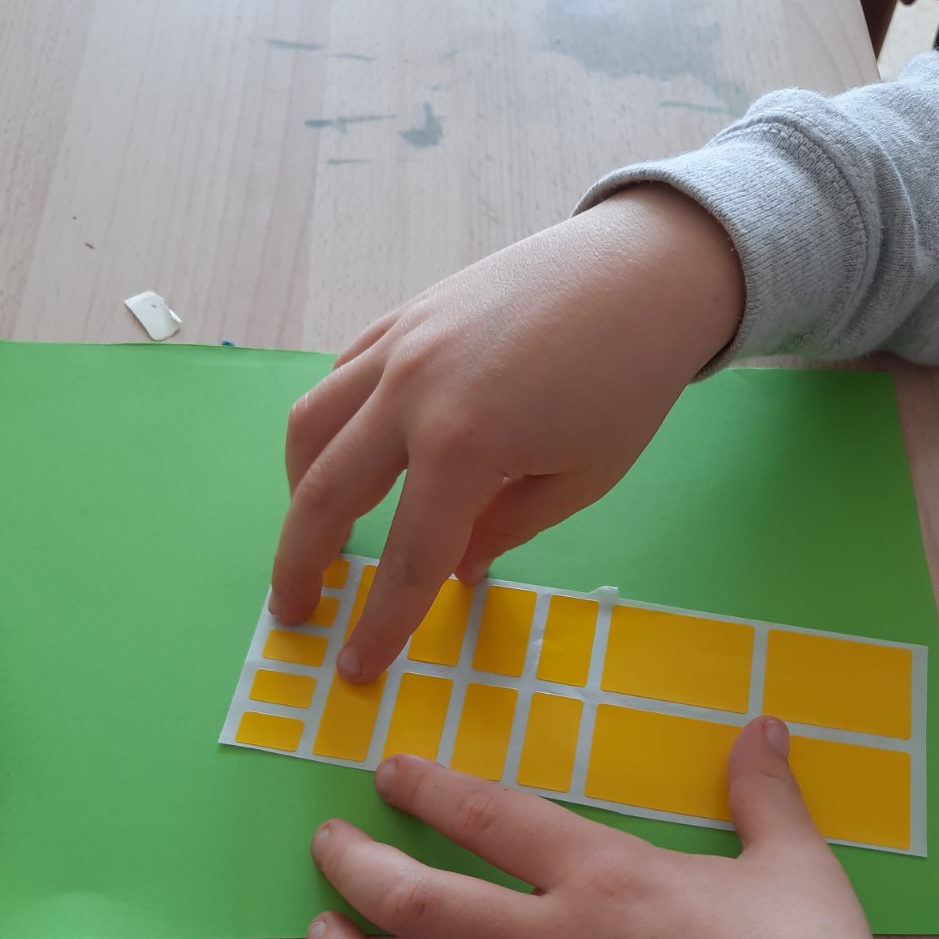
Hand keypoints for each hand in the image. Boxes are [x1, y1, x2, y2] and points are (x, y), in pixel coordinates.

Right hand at [271, 186, 743, 681]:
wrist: (643, 269)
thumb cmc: (628, 383)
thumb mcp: (580, 479)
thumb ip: (503, 528)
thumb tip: (450, 566)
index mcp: (463, 446)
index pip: (408, 558)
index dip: (380, 623)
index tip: (355, 669)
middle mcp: (410, 393)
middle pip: (326, 494)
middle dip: (301, 563)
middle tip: (295, 611)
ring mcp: (399, 345)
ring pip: (311, 425)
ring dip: (300, 488)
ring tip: (313, 531)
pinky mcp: (403, 315)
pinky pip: (340, 378)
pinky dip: (329, 425)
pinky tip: (347, 453)